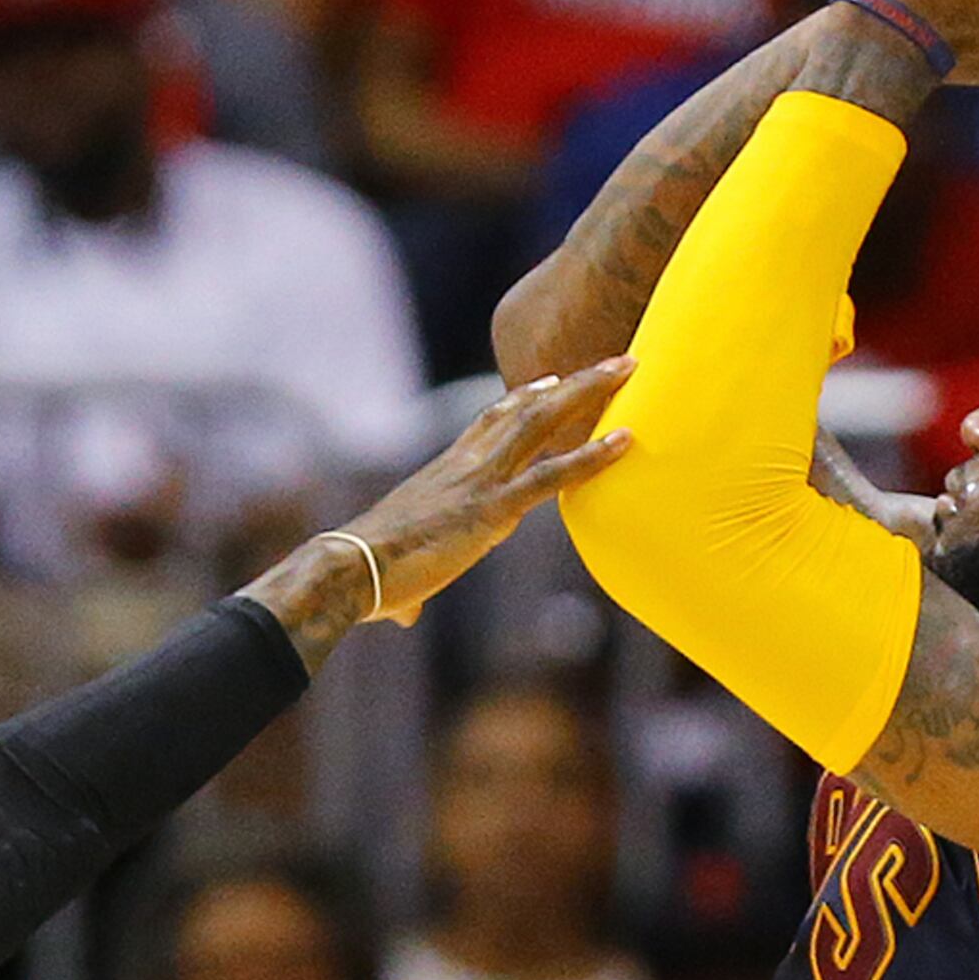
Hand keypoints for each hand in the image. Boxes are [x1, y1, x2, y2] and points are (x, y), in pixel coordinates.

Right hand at [255, 357, 632, 657]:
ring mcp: (481, 482)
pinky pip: (551, 476)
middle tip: (611, 362)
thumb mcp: (399, 577)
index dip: (520, 400)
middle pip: (525, 409)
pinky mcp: (493, 509)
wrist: (351, 567)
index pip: (487, 424)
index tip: (549, 381)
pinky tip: (625, 441)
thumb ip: (411, 592)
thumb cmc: (365, 577)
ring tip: (627, 367)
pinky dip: (592, 457)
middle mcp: (465, 465)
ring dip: (588, 392)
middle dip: (571, 382)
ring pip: (542, 422)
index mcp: (443, 473)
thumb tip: (405, 616)